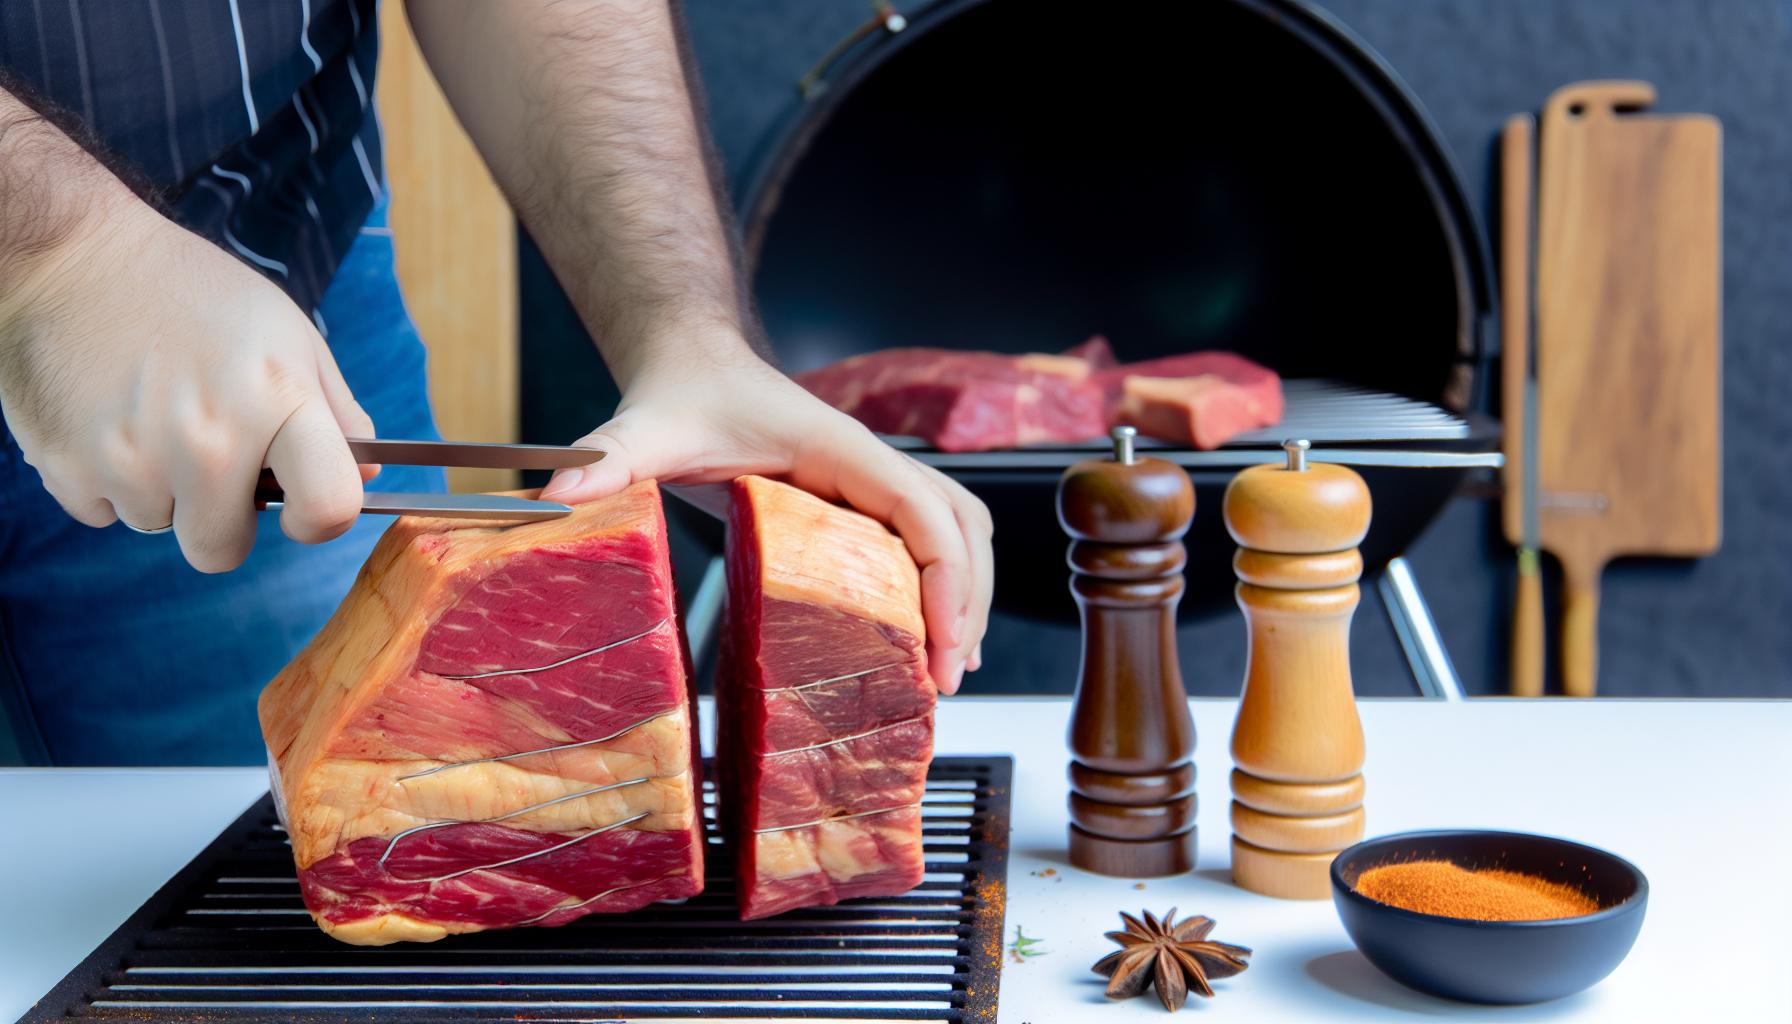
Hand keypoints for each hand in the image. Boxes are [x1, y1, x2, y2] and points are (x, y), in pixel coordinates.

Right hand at [0, 195, 374, 571]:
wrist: (75, 256)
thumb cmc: (193, 293)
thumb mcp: (289, 334)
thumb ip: (336, 411)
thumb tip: (367, 475)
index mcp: (276, 402)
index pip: (328, 507)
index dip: (318, 519)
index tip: (299, 506)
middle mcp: (206, 441)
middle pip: (221, 550)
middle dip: (220, 517)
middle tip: (209, 456)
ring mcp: (131, 459)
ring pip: (157, 526)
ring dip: (160, 490)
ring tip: (152, 417)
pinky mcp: (66, 467)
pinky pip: (102, 513)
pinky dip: (107, 480)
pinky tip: (110, 420)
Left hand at [541, 348, 991, 694]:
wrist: (692, 362)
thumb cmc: (681, 393)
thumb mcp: (643, 428)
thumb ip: (606, 459)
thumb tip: (555, 495)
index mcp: (840, 449)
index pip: (924, 510)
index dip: (946, 578)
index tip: (941, 642)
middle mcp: (869, 462)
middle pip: (961, 527)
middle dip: (965, 602)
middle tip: (946, 679)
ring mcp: (870, 480)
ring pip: (959, 530)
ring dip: (967, 593)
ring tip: (950, 668)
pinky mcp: (860, 499)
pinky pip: (925, 538)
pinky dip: (943, 584)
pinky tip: (925, 636)